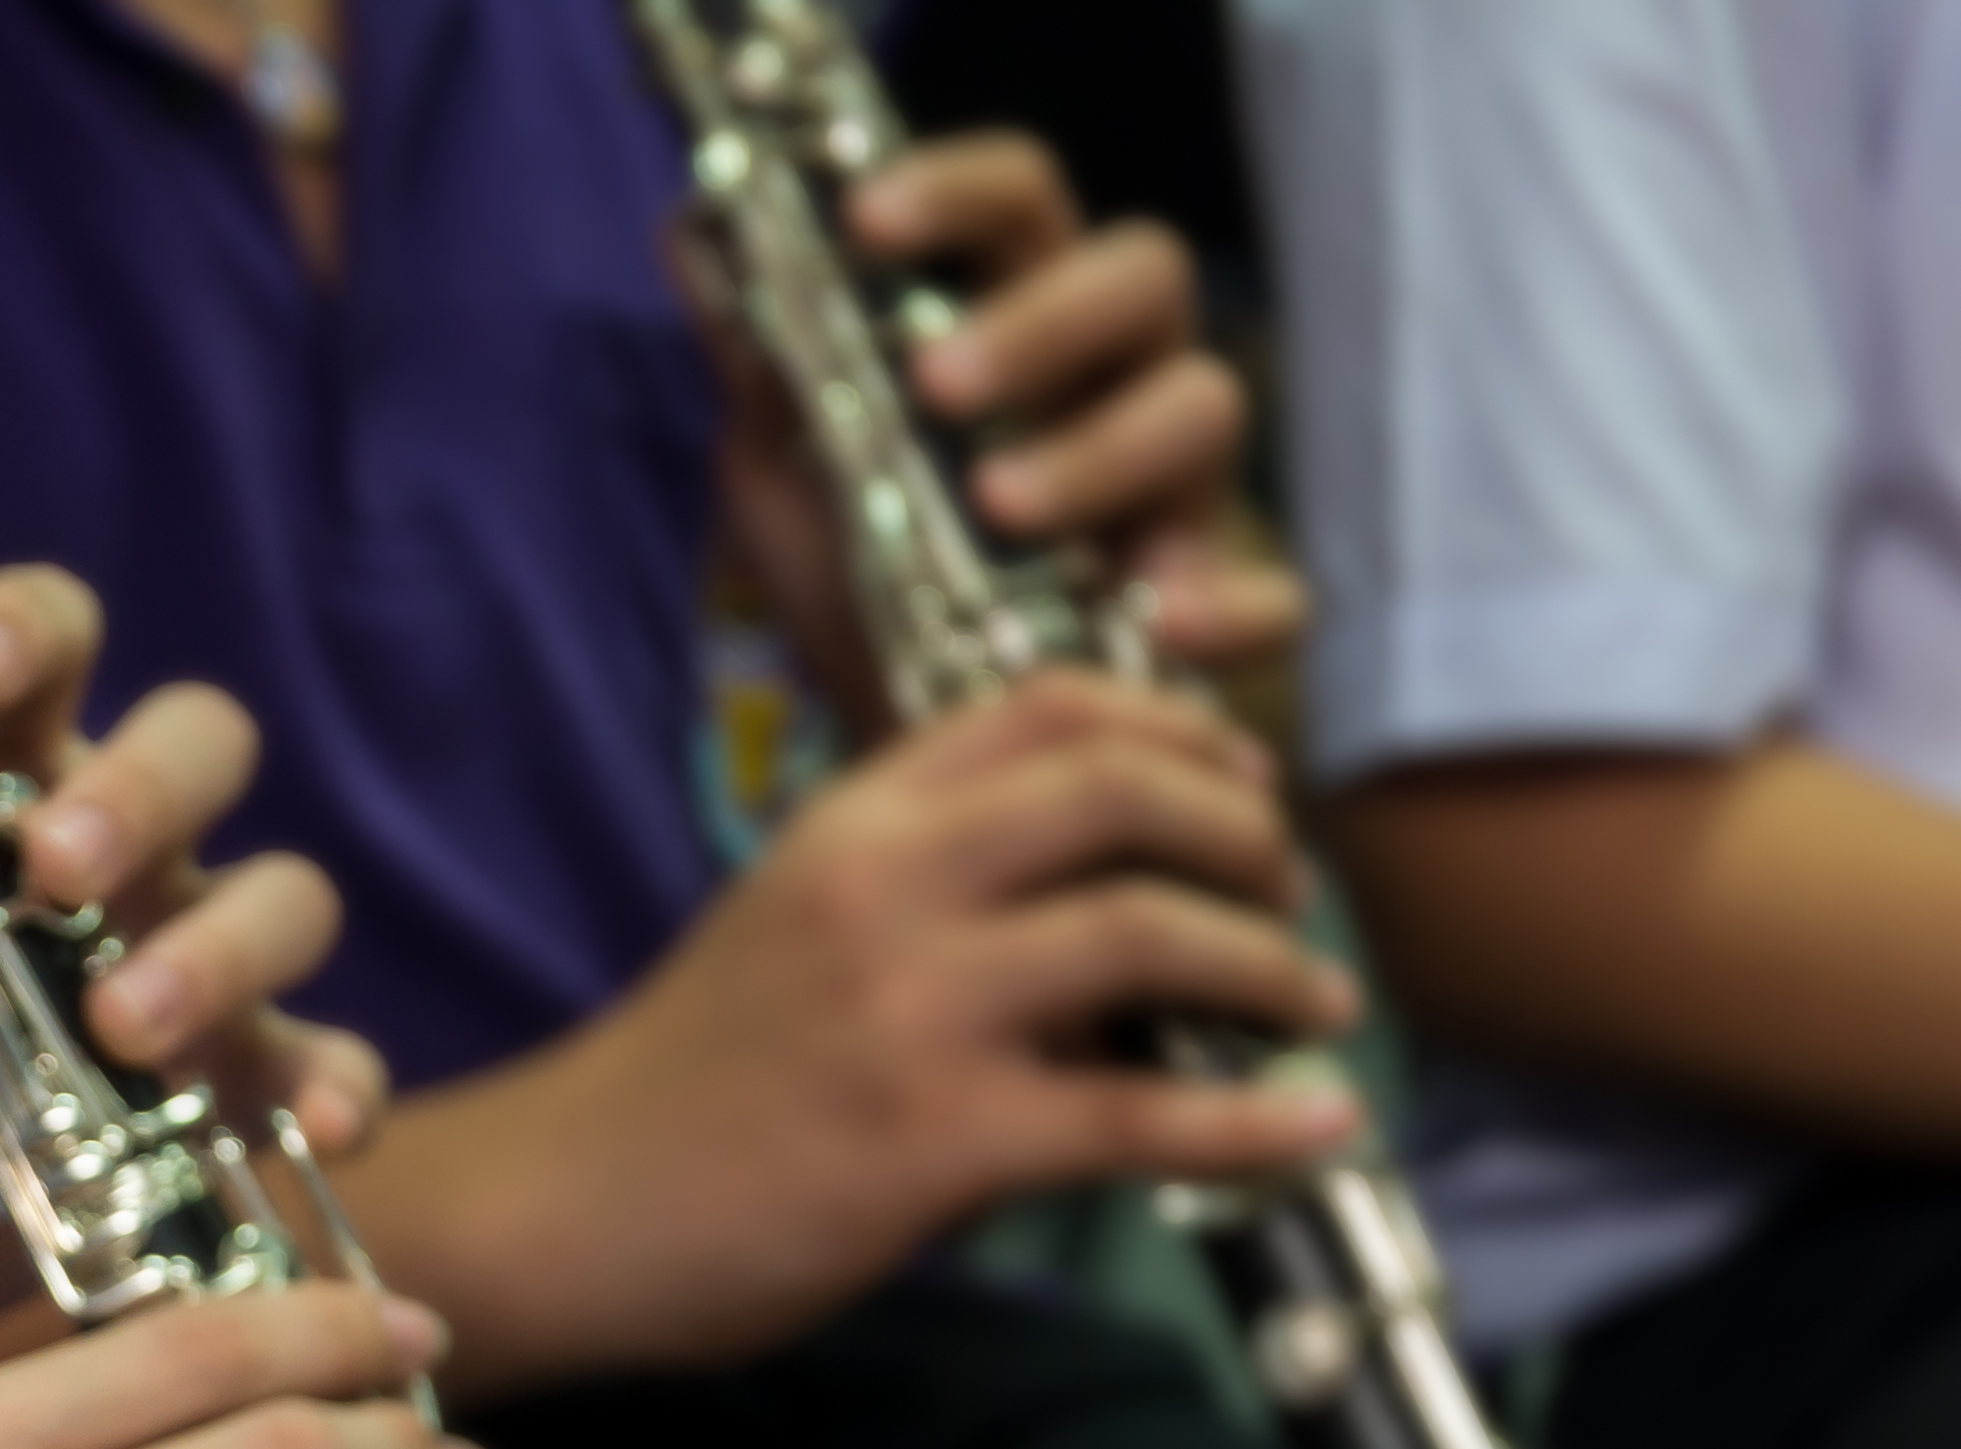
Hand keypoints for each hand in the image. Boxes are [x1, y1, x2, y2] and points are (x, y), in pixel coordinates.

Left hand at [0, 565, 393, 1346]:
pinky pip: (325, 1067)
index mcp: (7, 767)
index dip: (24, 629)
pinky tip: (315, 1128)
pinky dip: (342, 1089)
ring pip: (283, 902)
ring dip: (221, 951)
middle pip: (201, 748)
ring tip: (120, 1024)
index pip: (52, 642)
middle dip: (141, 792)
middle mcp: (121, 848)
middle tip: (52, 865)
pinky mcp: (222, 1090)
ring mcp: (185, 965)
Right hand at [387, 673, 1361, 1387]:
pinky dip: (1256, 1120)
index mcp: (849, 825)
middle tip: (1288, 897)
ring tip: (1313, 1003)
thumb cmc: (684, 1087)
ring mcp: (908, 1013)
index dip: (1178, 731)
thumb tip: (1112, 909)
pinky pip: (1138, 1115)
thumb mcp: (791, 930)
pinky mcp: (930, 1141)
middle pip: (1123, 792)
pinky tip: (1320, 1125)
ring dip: (1270, 964)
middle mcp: (881, 890)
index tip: (1238, 785)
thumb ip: (929, 891)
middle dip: (1246, 836)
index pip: (1047, 709)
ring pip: (1149, 932)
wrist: (559, 1213)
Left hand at [728, 131, 1298, 688]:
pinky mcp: (1226, 597)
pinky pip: (1273, 589)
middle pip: (1142, 274)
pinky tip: (1159, 623)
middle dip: (1042, 321)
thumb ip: (761, 383)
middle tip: (937, 386)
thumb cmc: (866, 587)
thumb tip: (687, 245)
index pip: (1019, 201)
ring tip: (1003, 509)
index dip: (954, 191)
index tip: (864, 219)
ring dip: (1102, 451)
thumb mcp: (789, 485)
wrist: (914, 745)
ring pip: (1204, 407)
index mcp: (1016, 319)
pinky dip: (1226, 602)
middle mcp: (1116, 376)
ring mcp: (1184, 481)